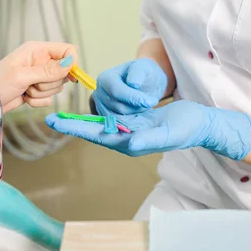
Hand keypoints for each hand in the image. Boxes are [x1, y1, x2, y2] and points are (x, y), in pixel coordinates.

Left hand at [0, 41, 76, 112]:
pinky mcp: (38, 90)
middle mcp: (41, 61)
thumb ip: (48, 71)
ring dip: (42, 93)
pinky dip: (38, 101)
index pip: (67, 50)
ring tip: (25, 90)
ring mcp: (40, 76)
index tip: (69, 76)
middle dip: (49, 82)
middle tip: (32, 83)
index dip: (72, 62)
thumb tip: (70, 63)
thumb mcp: (23, 75)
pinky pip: (49, 98)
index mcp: (37, 50)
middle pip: (64, 72)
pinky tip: (25, 97)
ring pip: (57, 86)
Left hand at [46, 100, 250, 159]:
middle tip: (50, 118)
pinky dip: (97, 112)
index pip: (97, 135)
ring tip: (63, 113)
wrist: (200, 123)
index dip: (77, 128)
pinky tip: (87, 107)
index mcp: (130, 142)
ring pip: (100, 123)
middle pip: (94, 130)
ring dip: (82, 118)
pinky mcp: (135, 121)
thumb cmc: (187, 129)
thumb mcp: (169, 133)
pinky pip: (111, 116)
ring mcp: (129, 129)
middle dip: (72, 124)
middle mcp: (126, 137)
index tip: (57, 122)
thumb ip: (149, 139)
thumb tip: (128, 143)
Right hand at [93, 58, 166, 115]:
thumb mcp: (143, 67)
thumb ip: (138, 73)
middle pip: (119, 107)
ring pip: (120, 118)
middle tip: (151, 101)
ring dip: (136, 113)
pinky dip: (132, 120)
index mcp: (105, 78)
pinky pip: (120, 124)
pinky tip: (139, 111)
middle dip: (137, 106)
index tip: (152, 101)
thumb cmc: (143, 72)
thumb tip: (133, 84)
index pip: (117, 92)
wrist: (143, 81)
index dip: (134, 98)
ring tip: (144, 104)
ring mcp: (101, 107)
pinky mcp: (107, 117)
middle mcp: (99, 93)